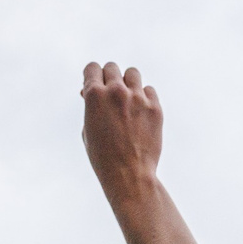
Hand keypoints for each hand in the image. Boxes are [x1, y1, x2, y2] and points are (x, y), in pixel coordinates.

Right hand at [81, 61, 162, 205]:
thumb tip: (89, 91)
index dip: (92, 77)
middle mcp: (116, 92)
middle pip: (112, 67)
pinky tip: (140, 112)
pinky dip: (144, 97)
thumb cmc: (103, 157)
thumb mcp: (88, 130)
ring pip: (132, 73)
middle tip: (110, 94)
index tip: (94, 86)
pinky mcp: (155, 108)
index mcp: (94, 95)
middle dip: (108, 78)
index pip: (92, 68)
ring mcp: (137, 98)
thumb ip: (90, 106)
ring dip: (128, 82)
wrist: (129, 175)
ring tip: (127, 99)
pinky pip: (149, 90)